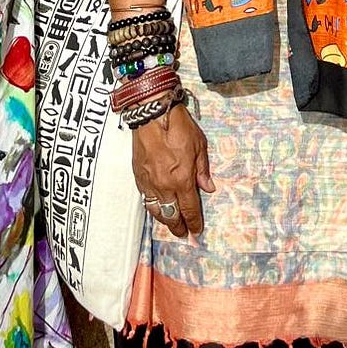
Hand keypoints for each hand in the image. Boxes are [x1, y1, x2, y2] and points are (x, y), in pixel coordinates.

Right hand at [131, 104, 214, 237]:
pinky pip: (146, 200)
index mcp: (182, 180)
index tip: (197, 230)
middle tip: (184, 232)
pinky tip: (158, 209)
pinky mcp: (138, 177)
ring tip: (172, 224)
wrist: (152, 114)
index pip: (189, 209)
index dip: (194, 222)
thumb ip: (203, 170)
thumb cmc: (179, 127)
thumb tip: (208, 188)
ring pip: (157, 212)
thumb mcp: (199, 145)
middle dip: (179, 227)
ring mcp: (149, 183)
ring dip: (165, 221)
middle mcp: (165, 186)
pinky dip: (153, 208)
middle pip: (172, 216)